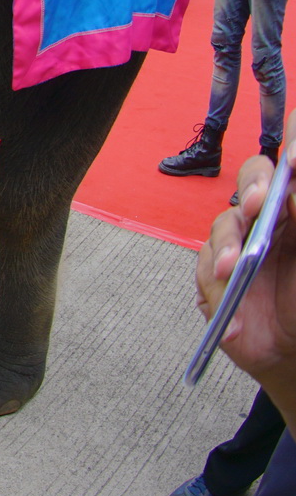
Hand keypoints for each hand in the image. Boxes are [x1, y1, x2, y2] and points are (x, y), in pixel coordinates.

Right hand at [202, 155, 295, 412]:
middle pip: (255, 175)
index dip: (293, 140)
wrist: (293, 355)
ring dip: (230, 245)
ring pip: (226, 222)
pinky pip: (208, 267)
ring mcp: (243, 240)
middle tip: (259, 203)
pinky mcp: (217, 270)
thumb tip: (295, 188)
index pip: (293, 158)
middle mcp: (273, 214)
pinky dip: (218, 287)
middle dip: (254, 183)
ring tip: (237, 271)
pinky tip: (236, 313)